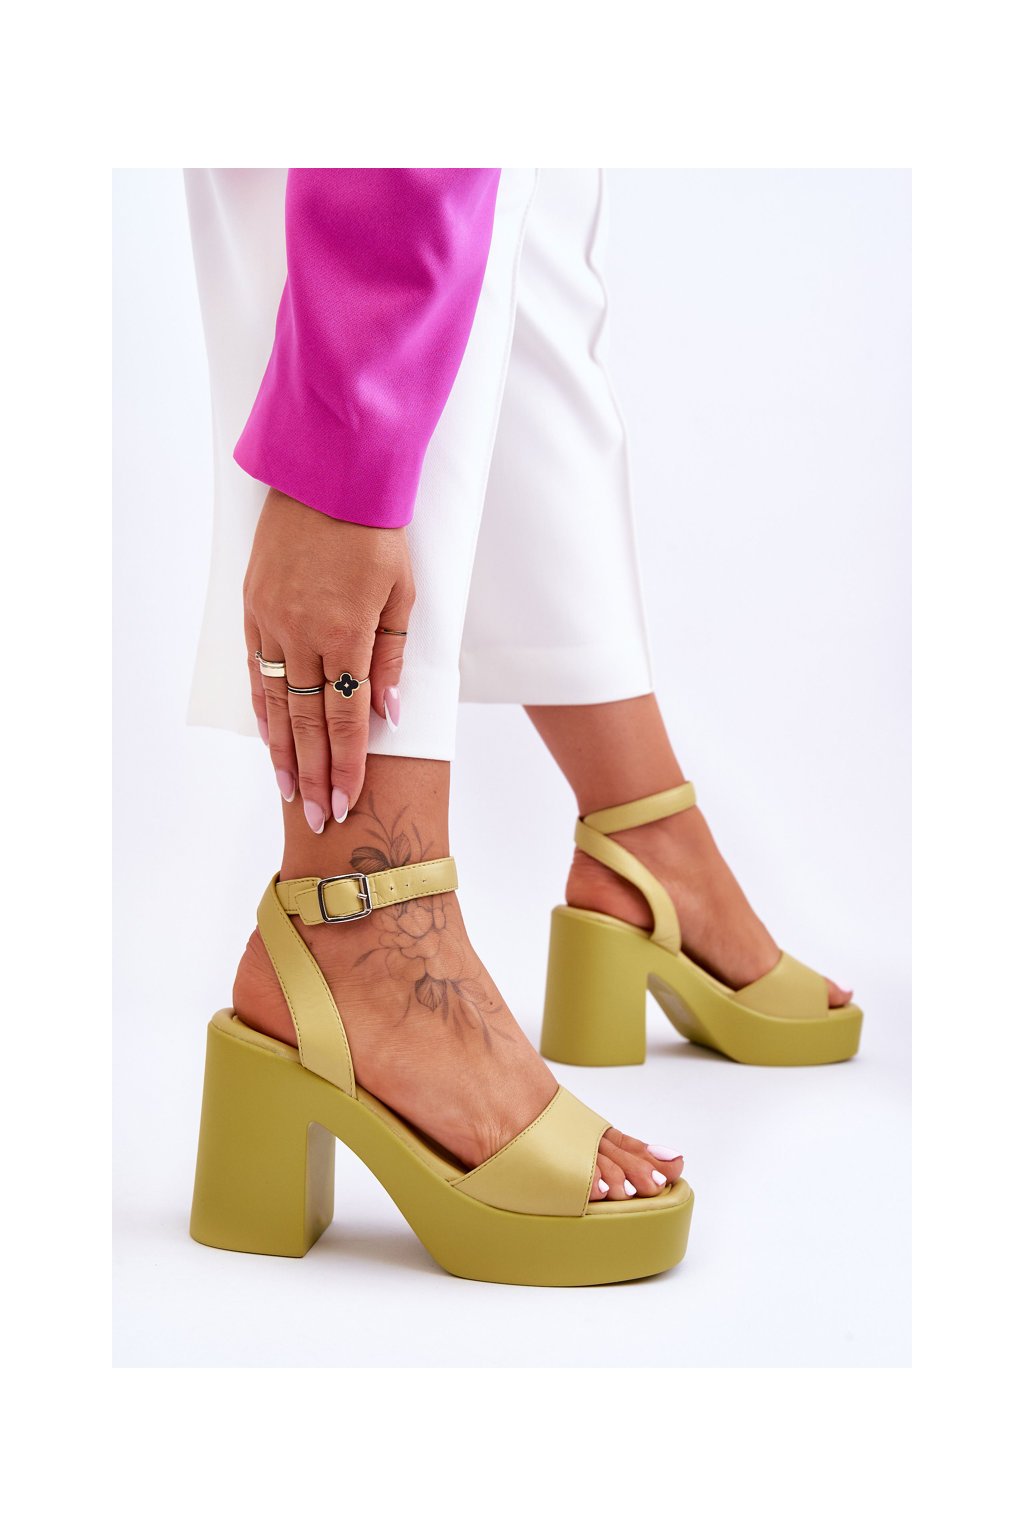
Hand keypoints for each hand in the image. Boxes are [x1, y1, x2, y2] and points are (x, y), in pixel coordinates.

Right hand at [243, 489, 413, 829]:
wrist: (328, 474)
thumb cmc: (375, 532)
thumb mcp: (403, 594)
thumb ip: (393, 658)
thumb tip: (390, 714)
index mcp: (346, 634)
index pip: (345, 719)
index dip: (344, 766)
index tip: (343, 802)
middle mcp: (303, 634)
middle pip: (307, 722)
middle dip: (311, 775)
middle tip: (314, 818)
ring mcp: (272, 621)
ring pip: (276, 702)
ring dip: (282, 751)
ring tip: (287, 789)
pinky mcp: (253, 606)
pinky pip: (257, 668)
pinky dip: (262, 706)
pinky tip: (267, 734)